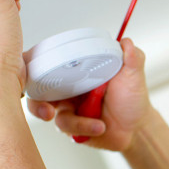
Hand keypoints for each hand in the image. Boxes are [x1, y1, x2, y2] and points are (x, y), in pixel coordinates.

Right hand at [27, 38, 156, 151]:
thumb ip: (132, 57)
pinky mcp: (69, 126)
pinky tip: (100, 127)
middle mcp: (66, 87)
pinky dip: (84, 127)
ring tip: (100, 124)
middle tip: (48, 111)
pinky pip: (65, 127)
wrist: (136, 127)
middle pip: (35, 90)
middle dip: (36, 103)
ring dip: (76, 121)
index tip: (31, 71)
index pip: (47, 62)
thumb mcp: (133, 75)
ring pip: (51, 113)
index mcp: (77, 70)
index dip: (32, 65)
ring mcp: (66, 107)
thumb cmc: (132, 98)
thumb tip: (126, 41)